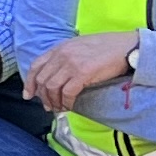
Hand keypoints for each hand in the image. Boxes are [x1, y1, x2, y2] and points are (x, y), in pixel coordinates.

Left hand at [22, 31, 139, 115]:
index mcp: (59, 48)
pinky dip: (66, 102)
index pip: (36, 66)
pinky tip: (70, 106)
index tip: (29, 95)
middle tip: (49, 107)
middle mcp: (62, 54)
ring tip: (59, 108)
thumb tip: (57, 76)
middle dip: (43, 97)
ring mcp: (71, 63)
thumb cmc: (106, 47)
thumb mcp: (79, 46)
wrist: (126, 46)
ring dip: (54, 101)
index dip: (29, 83)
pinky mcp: (83, 73)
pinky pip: (67, 92)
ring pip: (52, 88)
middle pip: (42, 80)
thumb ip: (66, 57)